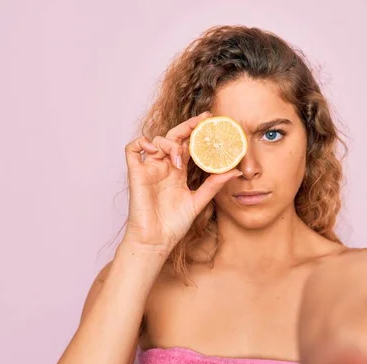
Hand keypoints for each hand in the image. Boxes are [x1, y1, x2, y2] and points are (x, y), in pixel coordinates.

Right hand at [122, 111, 241, 251]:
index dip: (198, 132)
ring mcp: (149, 169)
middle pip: (174, 137)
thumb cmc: (173, 225)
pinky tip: (155, 150)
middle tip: (203, 120)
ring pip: (156, 140)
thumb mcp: (199, 201)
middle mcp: (164, 167)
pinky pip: (132, 149)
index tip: (212, 121)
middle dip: (188, 126)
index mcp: (178, 172)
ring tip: (180, 159)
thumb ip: (214, 185)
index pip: (188, 145)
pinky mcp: (136, 174)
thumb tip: (235, 171)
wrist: (156, 240)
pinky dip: (142, 142)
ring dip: (170, 144)